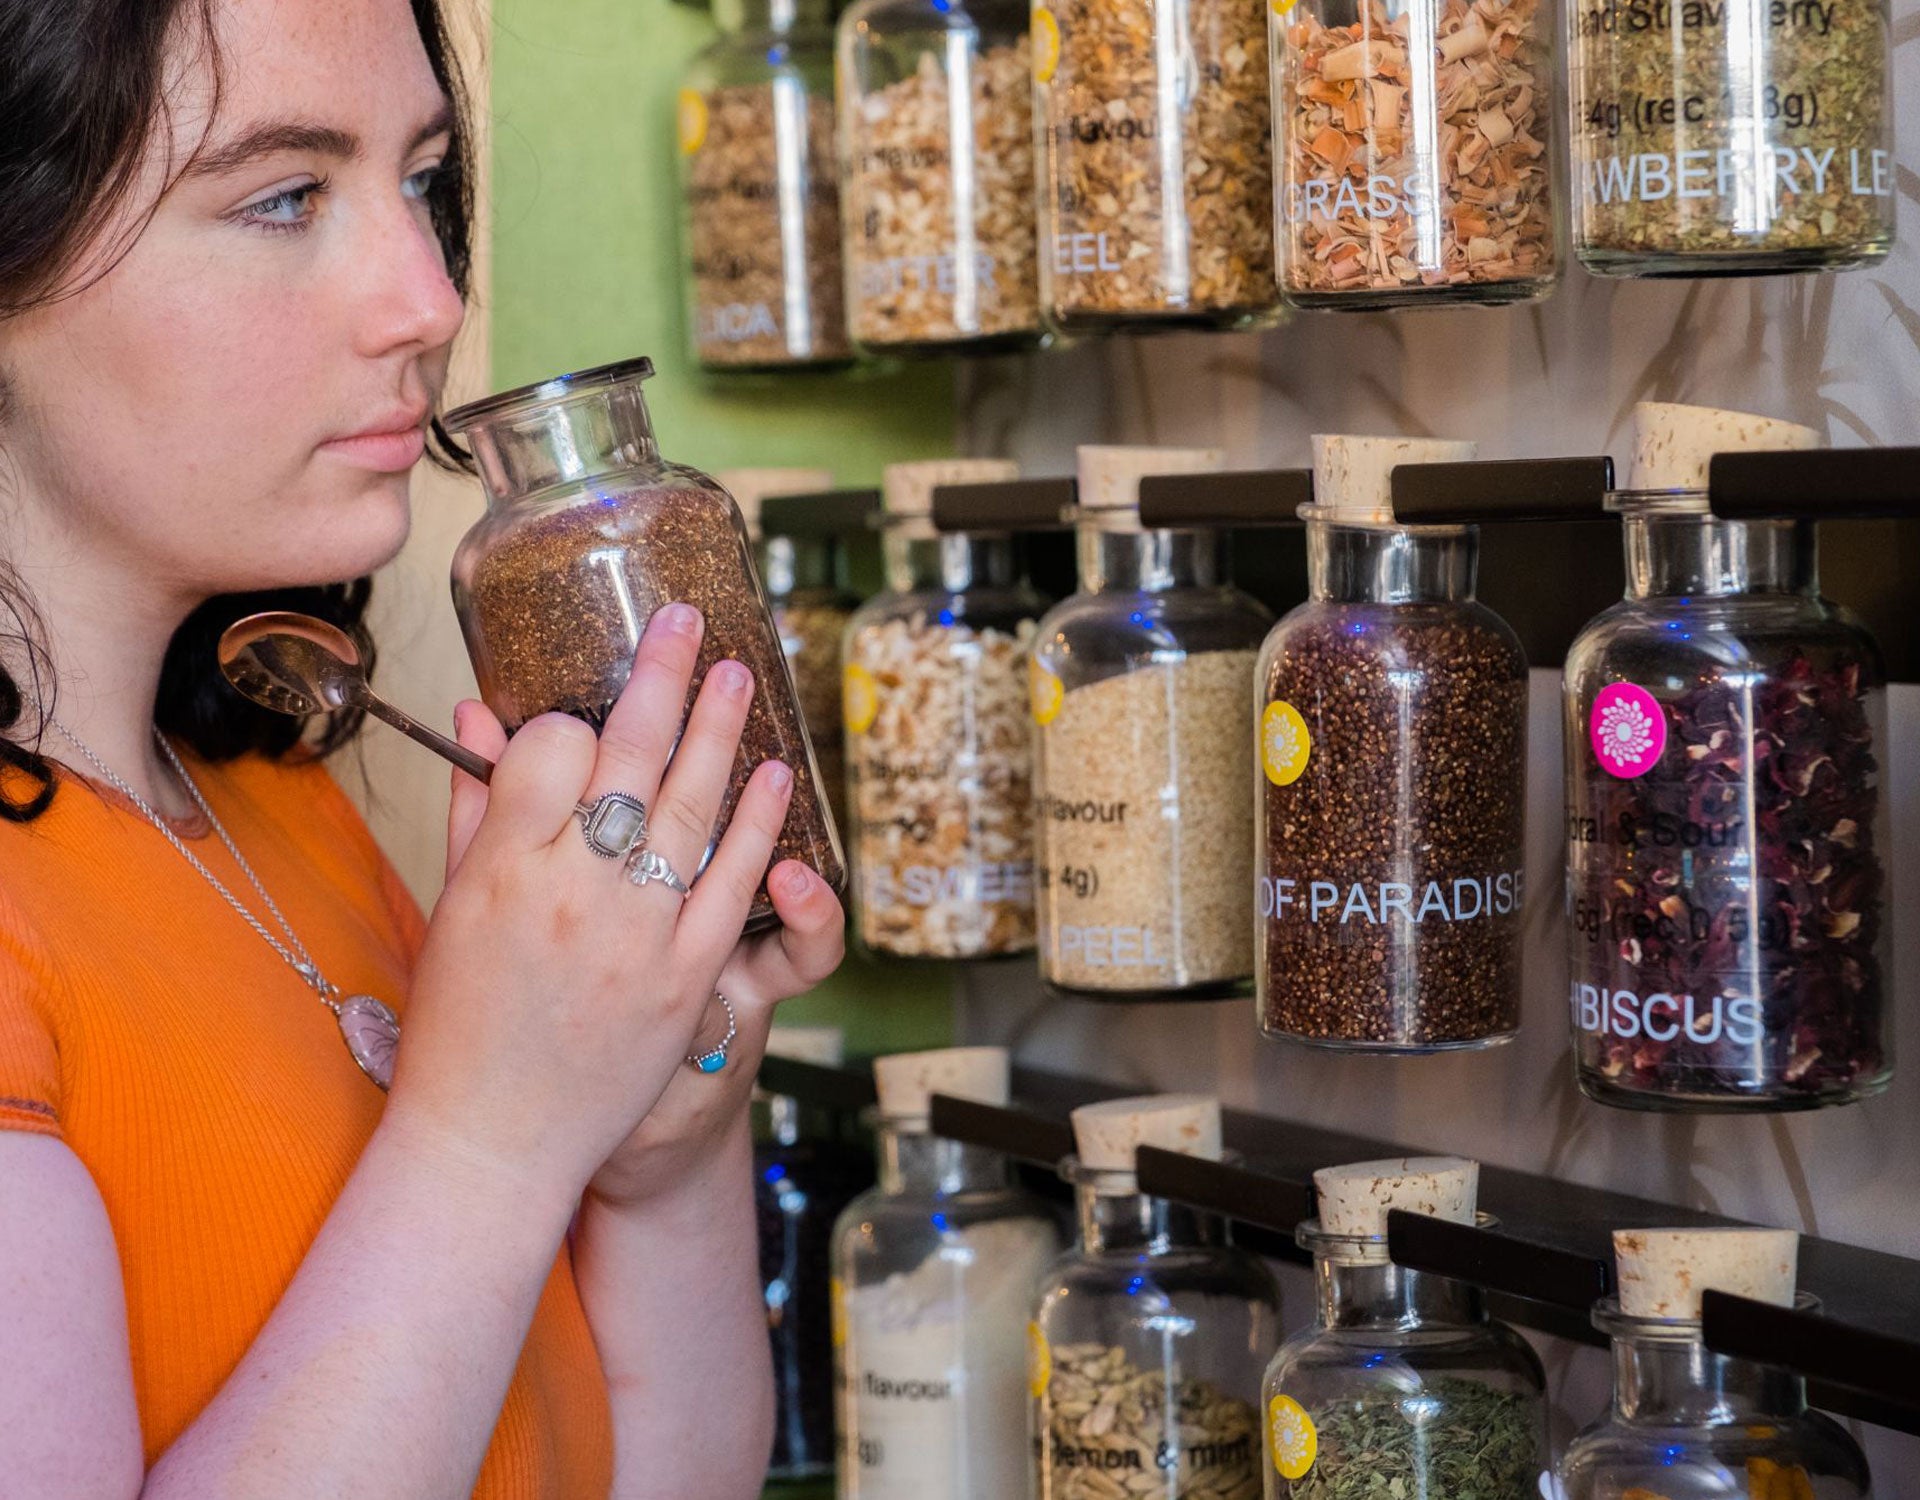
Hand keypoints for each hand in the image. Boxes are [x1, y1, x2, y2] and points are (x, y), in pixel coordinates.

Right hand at [382, 603, 837, 1202]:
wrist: (493, 1142)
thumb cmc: (459, 1025)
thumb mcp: (449, 910)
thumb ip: (475, 810)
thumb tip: (481, 715)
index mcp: (500, 873)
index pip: (547, 752)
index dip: (565, 724)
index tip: (577, 722)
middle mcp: (571, 895)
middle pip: (628, 759)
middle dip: (663, 677)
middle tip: (689, 618)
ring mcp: (635, 937)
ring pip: (691, 810)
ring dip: (721, 732)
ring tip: (740, 670)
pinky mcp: (684, 980)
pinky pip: (732, 886)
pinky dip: (757, 826)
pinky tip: (773, 774)